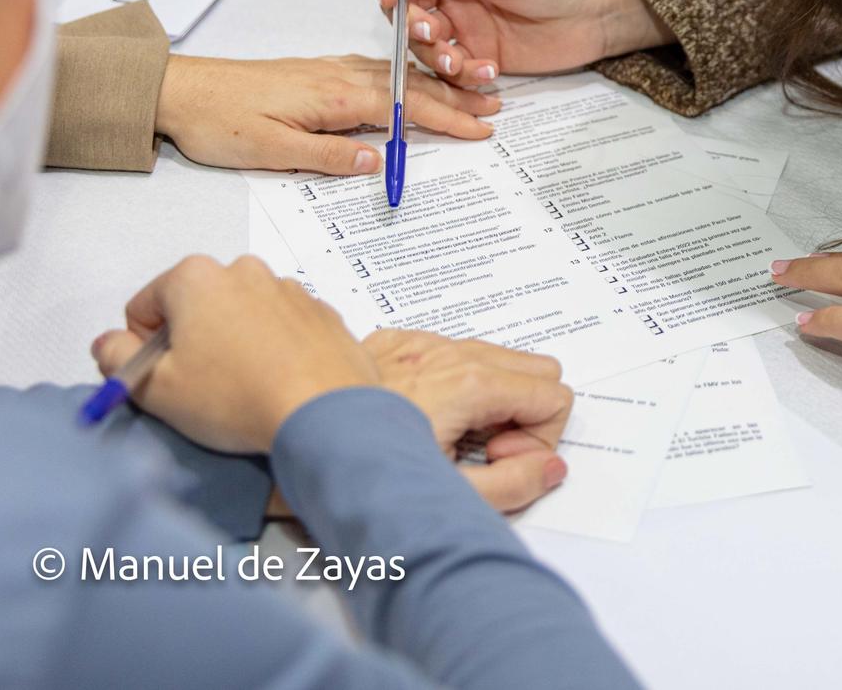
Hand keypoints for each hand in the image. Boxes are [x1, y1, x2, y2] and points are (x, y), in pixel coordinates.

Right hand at [93, 255, 378, 453]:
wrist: (324, 411)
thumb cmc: (234, 396)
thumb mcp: (155, 386)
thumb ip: (116, 358)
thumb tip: (108, 344)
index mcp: (196, 277)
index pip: (144, 307)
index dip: (143, 347)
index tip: (163, 378)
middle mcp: (244, 270)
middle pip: (194, 307)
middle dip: (190, 342)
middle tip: (202, 387)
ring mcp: (288, 288)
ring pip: (239, 316)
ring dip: (232, 344)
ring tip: (244, 388)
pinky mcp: (321, 312)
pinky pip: (280, 327)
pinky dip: (272, 348)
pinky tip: (278, 382)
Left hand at [155, 53, 500, 174]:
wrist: (177, 89)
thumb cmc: (219, 122)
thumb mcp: (272, 150)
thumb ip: (328, 156)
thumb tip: (377, 160)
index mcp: (333, 96)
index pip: (405, 108)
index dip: (446, 120)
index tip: (480, 129)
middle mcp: (336, 76)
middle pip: (409, 86)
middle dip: (455, 98)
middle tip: (493, 109)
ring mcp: (326, 70)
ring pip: (394, 75)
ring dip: (435, 85)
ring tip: (467, 93)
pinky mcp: (313, 72)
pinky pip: (373, 71)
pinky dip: (403, 76)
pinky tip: (410, 81)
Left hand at [364, 329, 573, 510]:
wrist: (287, 445)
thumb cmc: (357, 475)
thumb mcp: (446, 498)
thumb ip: (513, 486)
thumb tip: (550, 469)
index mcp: (470, 384)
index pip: (554, 397)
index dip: (536, 441)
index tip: (494, 463)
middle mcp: (449, 353)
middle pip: (537, 368)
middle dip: (523, 414)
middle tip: (479, 452)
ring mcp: (420, 344)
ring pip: (496, 356)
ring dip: (490, 400)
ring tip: (447, 438)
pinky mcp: (393, 343)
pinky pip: (452, 349)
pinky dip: (452, 381)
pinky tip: (421, 416)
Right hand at [367, 0, 673, 87]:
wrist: (600, 15)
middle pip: (405, 10)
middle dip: (411, 25)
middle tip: (433, 31)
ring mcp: (466, 25)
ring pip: (425, 45)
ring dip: (435, 55)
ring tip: (460, 60)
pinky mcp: (481, 55)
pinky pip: (454, 70)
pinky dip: (463, 75)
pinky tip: (490, 70)